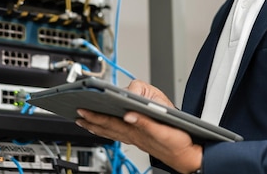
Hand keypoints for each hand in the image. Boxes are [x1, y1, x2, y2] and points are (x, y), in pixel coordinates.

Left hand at [75, 80, 201, 173]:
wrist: (189, 157)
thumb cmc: (179, 141)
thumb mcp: (165, 130)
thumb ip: (146, 121)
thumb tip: (129, 114)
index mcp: (137, 130)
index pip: (110, 121)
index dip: (95, 115)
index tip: (83, 109)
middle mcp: (133, 136)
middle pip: (107, 127)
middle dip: (91, 120)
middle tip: (77, 114)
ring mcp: (136, 138)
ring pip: (111, 132)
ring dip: (96, 126)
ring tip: (84, 121)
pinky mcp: (141, 139)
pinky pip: (119, 134)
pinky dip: (108, 130)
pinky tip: (105, 128)